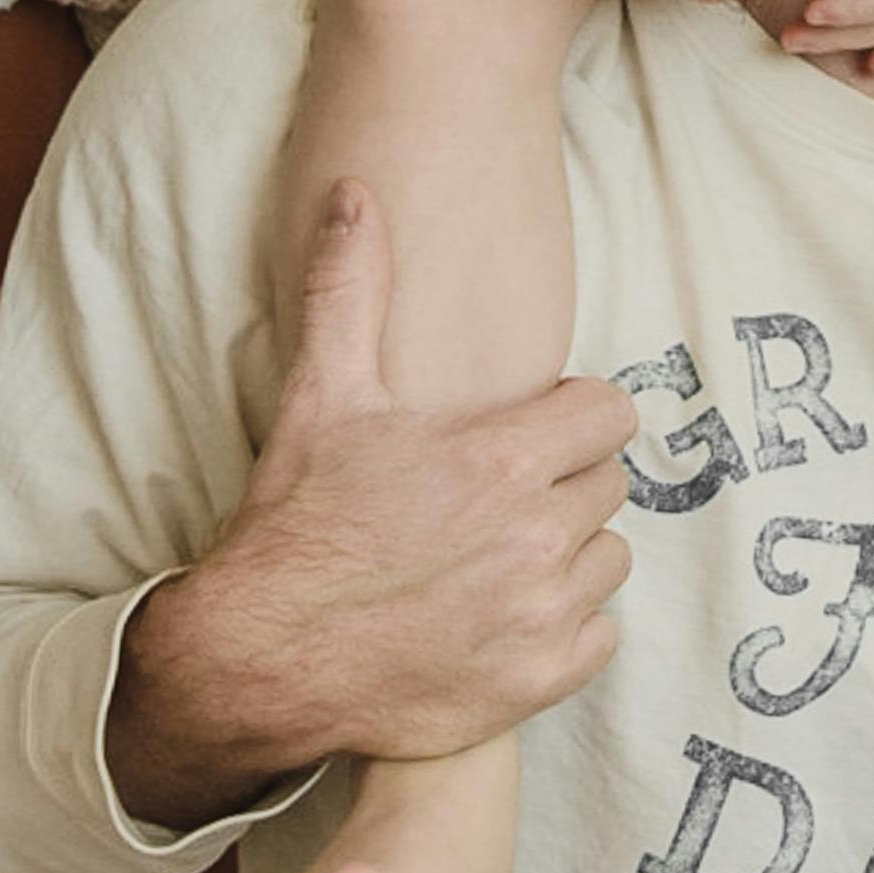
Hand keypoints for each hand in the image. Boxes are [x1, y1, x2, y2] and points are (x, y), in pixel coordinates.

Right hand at [102, 183, 635, 830]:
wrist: (263, 657)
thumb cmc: (297, 521)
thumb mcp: (321, 394)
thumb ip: (350, 286)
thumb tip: (353, 192)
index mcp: (501, 458)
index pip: (610, 413)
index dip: (570, 415)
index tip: (530, 429)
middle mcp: (535, 536)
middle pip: (607, 483)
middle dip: (563, 481)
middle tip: (499, 493)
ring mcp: (540, 615)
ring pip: (608, 557)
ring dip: (569, 551)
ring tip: (499, 551)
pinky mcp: (536, 681)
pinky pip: (600, 633)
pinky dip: (564, 625)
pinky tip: (505, 613)